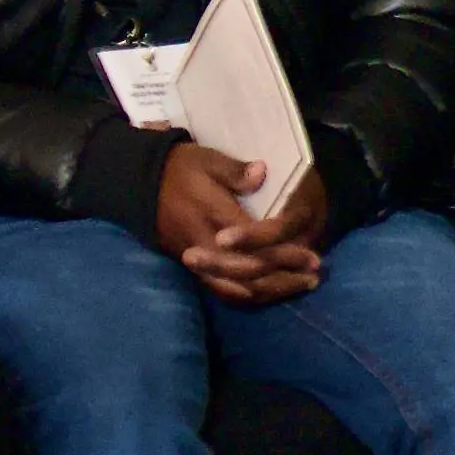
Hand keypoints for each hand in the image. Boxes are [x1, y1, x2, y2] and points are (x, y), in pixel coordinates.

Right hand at [160, 146, 326, 303]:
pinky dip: (248, 295)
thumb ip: (235, 171)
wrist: (140, 184)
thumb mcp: (208, 159)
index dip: (282, 253)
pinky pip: (220, 290)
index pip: (251, 244)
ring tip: (302, 285)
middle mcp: (203, 244)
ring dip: (270, 290)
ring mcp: (196, 259)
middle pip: (246, 272)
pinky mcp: (190, 268)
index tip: (310, 255)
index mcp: (210, 215)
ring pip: (234, 288)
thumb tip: (262, 173)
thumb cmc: (181, 169)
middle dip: (283, 276)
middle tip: (314, 274)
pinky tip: (271, 292)